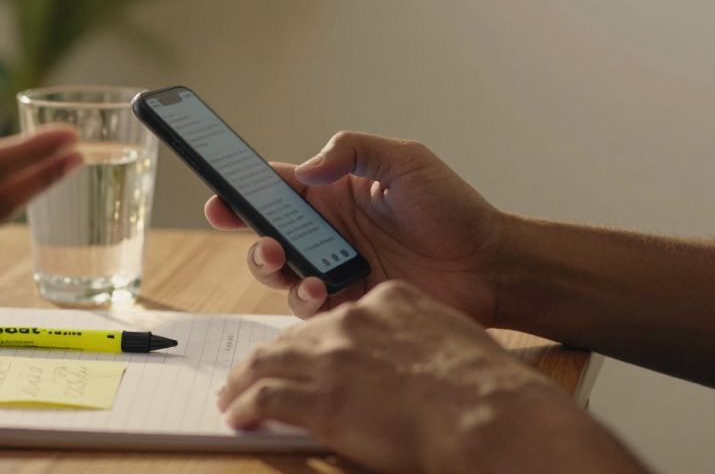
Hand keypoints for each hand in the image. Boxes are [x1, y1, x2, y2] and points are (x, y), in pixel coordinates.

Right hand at [205, 131, 504, 323]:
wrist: (490, 264)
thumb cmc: (451, 208)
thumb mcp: (405, 160)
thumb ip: (352, 151)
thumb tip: (304, 169)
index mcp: (333, 191)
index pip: (275, 187)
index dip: (241, 190)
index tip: (218, 194)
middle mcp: (327, 231)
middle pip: (266, 232)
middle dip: (248, 236)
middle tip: (260, 239)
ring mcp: (336, 268)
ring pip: (281, 272)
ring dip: (273, 269)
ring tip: (288, 264)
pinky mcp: (350, 302)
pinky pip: (310, 306)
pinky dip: (305, 299)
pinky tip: (323, 289)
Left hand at [218, 281, 622, 473]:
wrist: (483, 412)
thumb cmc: (483, 385)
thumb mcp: (450, 337)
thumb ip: (419, 337)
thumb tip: (413, 360)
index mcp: (386, 300)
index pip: (335, 315)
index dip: (314, 336)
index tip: (302, 351)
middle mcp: (351, 320)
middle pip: (294, 335)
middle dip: (269, 355)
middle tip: (250, 372)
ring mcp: (331, 356)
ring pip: (267, 361)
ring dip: (243, 380)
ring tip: (231, 394)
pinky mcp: (317, 396)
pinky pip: (265, 397)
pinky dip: (245, 405)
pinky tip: (238, 415)